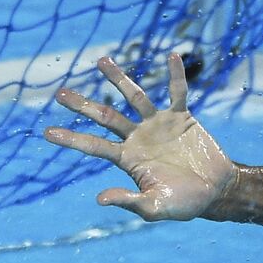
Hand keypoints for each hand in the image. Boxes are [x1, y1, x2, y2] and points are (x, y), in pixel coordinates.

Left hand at [44, 54, 236, 221]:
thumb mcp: (154, 207)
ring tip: (101, 61)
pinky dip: (176, 75)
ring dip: (118, 79)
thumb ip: (128, 200)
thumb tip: (99, 198)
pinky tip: (172, 55)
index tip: (47, 133)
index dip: (72, 139)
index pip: (94, 146)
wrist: (215, 192)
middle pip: (106, 117)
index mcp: (127, 159)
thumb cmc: (183, 204)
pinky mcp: (181, 117)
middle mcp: (137, 138)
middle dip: (83, 105)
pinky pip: (177, 92)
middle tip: (60, 93)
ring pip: (134, 97)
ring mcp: (157, 125)